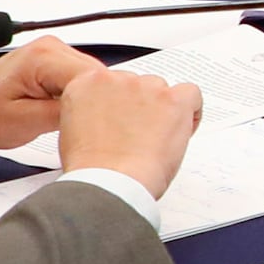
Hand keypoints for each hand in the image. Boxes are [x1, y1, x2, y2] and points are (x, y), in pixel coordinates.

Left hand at [0, 37, 106, 154]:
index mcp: (44, 57)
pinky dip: (81, 98)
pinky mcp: (53, 62)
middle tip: (89, 131)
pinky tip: (72, 115)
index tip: (99, 128)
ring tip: (76, 123)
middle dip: (96, 104)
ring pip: (92, 79)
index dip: (102, 106)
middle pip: (97, 77)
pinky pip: (81, 80)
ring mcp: (53, 52)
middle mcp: (51, 47)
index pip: (95, 79)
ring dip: (89, 102)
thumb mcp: (26, 123)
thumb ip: (65, 115)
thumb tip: (96, 113)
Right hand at [50, 57, 203, 192]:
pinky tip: (182, 129)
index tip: (121, 119)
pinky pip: (191, 94)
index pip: (107, 80)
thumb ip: (88, 113)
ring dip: (162, 110)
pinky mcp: (173, 100)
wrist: (108, 184)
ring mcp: (146, 87)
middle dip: (139, 107)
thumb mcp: (72, 132)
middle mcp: (116, 79)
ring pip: (161, 89)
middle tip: (138, 136)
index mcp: (87, 83)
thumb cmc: (90, 169)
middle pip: (136, 83)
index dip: (117, 102)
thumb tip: (103, 117)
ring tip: (155, 141)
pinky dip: (191, 111)